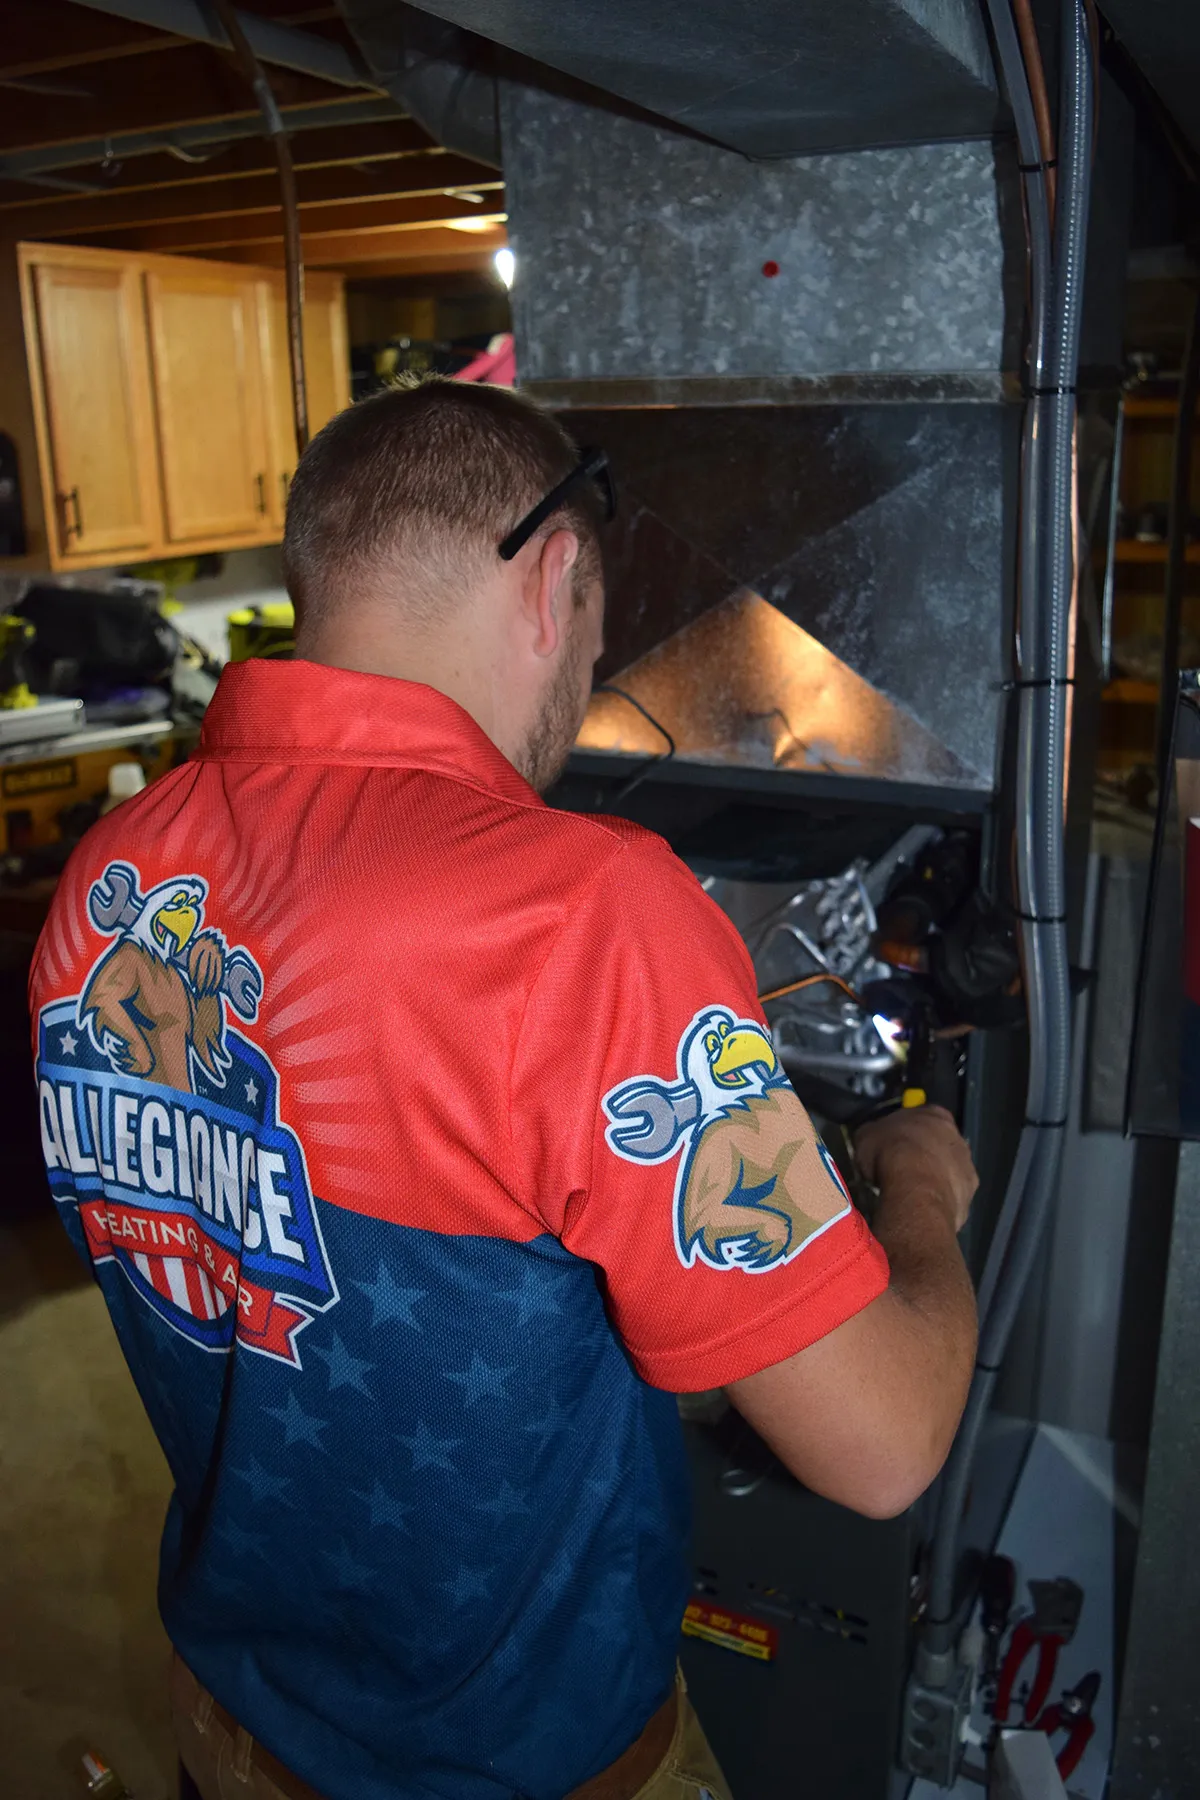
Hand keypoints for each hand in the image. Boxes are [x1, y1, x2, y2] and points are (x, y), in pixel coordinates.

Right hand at [853, 1105, 977, 1234]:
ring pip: (949, 1168)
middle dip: (924, 1152)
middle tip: (902, 1166)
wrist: (915, 1189)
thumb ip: (874, 1132)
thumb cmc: (891, 1153)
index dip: (906, 1128)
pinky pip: (952, 1193)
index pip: (923, 1115)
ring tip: (911, 1189)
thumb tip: (872, 1135)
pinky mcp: (969, 1193)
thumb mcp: (867, 1135)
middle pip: (940, 1142)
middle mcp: (957, 1136)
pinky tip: (922, 1204)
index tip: (893, 1139)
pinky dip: (939, 1197)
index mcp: (934, 1114)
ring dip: (934, 1176)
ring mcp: (967, 1165)